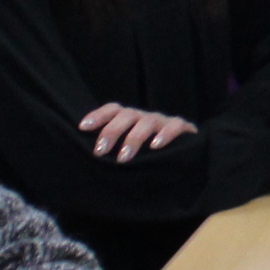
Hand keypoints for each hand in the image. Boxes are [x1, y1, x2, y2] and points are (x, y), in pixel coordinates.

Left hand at [78, 103, 196, 158]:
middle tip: (100, 151)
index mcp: (131, 119)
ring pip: (148, 121)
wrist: (186, 160)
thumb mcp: (128, 152)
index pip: (113, 109)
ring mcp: (164, 122)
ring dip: (134, 138)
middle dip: (112, 131)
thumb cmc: (149, 158)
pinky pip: (175, 126)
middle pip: (128, 114)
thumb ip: (113, 150)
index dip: (98, 115)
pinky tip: (155, 147)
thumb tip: (89, 159)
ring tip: (123, 157)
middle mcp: (145, 117)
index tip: (83, 127)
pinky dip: (165, 134)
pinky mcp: (184, 129)